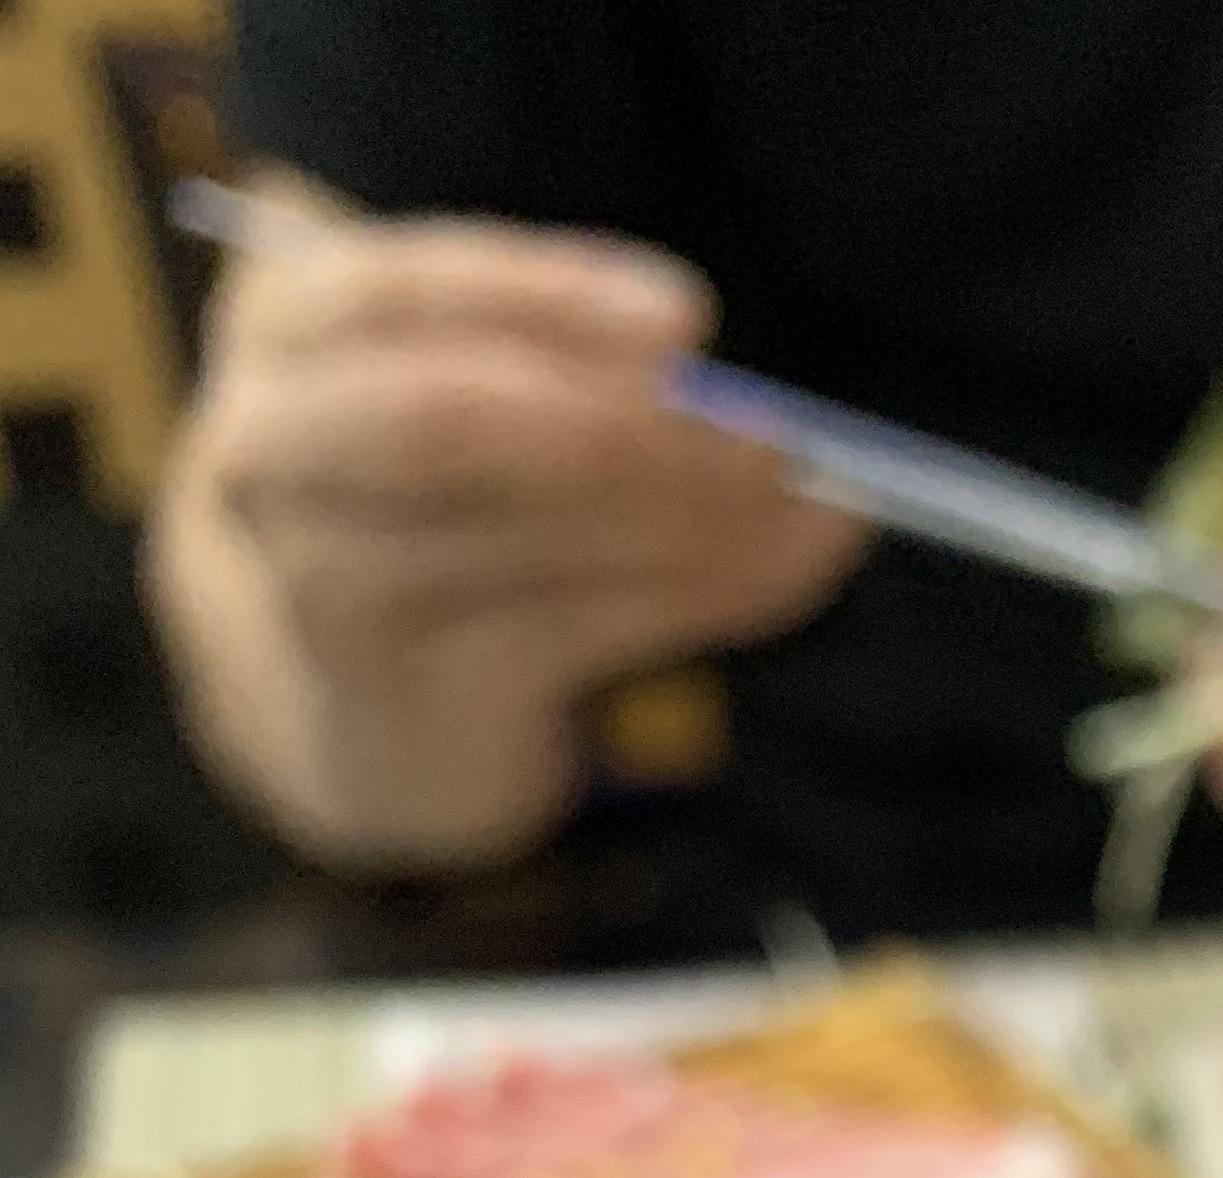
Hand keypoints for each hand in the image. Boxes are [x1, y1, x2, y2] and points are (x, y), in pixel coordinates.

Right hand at [149, 188, 866, 868]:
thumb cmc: (451, 511)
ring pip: (531, 539)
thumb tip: (773, 421)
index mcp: (286, 332)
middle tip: (772, 438)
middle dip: (624, 426)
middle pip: (447, 423)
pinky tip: (783, 573)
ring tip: (817, 512)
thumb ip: (595, 381)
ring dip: (698, 523)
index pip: (407, 291)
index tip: (689, 322)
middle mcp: (273, 454)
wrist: (364, 708)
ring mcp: (325, 584)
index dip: (550, 298)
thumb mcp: (491, 407)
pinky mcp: (408, 692)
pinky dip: (701, 596)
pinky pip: (577, 632)